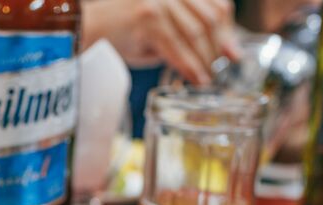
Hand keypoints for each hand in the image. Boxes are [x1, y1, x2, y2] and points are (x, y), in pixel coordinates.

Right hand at [83, 0, 240, 83]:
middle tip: (215, 72)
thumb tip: (227, 50)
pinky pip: (176, 46)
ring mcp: (160, 1)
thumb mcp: (165, 26)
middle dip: (216, 50)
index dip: (228, 31)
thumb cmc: (126, 30)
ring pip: (196, 34)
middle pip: (209, 20)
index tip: (233, 54)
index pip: (217, 6)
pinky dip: (189, 65)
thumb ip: (192, 33)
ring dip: (203, 61)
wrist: (88, 29)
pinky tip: (194, 78)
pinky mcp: (148, 17)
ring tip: (204, 79)